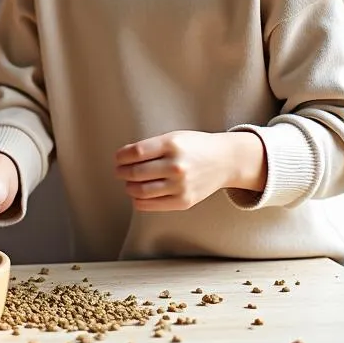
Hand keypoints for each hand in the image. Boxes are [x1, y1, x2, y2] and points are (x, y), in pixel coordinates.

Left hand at [114, 130, 266, 210]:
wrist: (225, 161)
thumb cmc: (194, 147)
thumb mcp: (173, 138)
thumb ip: (150, 147)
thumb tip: (122, 160)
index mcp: (172, 145)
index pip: (136, 152)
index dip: (121, 156)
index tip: (118, 158)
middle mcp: (176, 166)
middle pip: (136, 173)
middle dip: (122, 172)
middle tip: (119, 171)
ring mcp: (181, 185)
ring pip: (141, 191)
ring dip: (128, 187)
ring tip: (128, 183)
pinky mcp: (184, 201)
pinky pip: (152, 205)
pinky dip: (138, 201)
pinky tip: (137, 194)